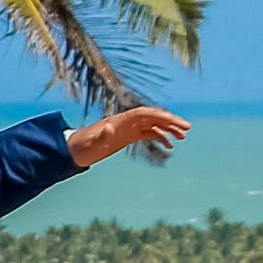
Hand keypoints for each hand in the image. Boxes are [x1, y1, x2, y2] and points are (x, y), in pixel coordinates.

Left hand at [67, 105, 189, 167]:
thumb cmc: (83, 145)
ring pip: (154, 125)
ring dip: (169, 129)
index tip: (174, 121)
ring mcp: (128, 128)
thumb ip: (102, 134)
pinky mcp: (128, 136)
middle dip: (170, 121)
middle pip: (153, 117)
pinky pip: (148, 133)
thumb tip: (109, 126)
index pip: (145, 113)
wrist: (75, 150)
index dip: (160, 115)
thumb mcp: (92, 141)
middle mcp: (127, 121)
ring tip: (183, 137)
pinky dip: (160, 137)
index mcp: (121, 119)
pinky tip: (169, 146)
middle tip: (187, 128)